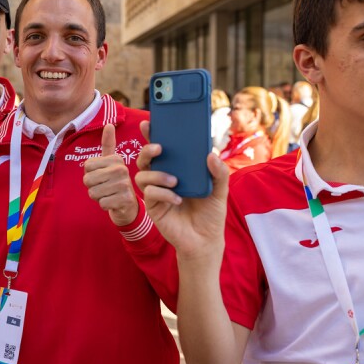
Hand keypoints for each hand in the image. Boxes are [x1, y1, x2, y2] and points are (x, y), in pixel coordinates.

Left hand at [83, 124, 138, 225]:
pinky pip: (101, 203)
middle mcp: (121, 169)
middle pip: (87, 180)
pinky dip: (104, 205)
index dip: (90, 174)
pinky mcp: (125, 199)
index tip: (102, 175)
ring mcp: (124, 184)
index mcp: (116, 159)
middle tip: (105, 187)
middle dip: (92, 187)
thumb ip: (108, 144)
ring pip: (93, 192)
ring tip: (109, 194)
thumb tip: (109, 124)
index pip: (87, 166)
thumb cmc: (114, 181)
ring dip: (98, 196)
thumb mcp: (110, 162)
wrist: (128, 204)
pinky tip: (113, 202)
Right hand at [134, 120, 228, 259]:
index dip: (152, 134)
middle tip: (160, 147)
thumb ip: (219, 172)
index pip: (163, 148)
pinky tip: (176, 199)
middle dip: (148, 149)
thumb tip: (211, 154)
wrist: (205, 240)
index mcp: (177, 169)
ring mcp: (156, 191)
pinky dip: (162, 193)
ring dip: (157, 174)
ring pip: (142, 175)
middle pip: (145, 157)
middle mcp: (162, 177)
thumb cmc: (210, 214)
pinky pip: (150, 194)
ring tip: (175, 180)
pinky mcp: (153, 206)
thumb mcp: (220, 190)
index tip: (149, 122)